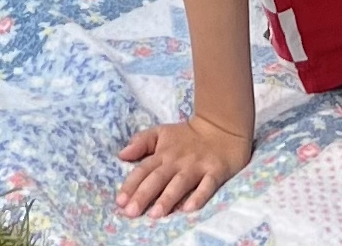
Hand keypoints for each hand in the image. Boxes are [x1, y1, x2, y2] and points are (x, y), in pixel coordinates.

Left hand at [118, 114, 252, 219]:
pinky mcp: (215, 171)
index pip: (144, 169)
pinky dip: (198, 196)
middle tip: (131, 212)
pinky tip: (189, 209)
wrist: (222, 126)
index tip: (120, 201)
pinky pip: (207, 186)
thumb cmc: (188, 136)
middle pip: (158, 178)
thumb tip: (121, 154)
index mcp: (163, 153)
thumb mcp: (162, 133)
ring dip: (167, 198)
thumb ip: (142, 142)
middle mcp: (178, 161)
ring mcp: (197, 166)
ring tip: (155, 214)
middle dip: (144, 195)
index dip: (131, 184)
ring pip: (180, 183)